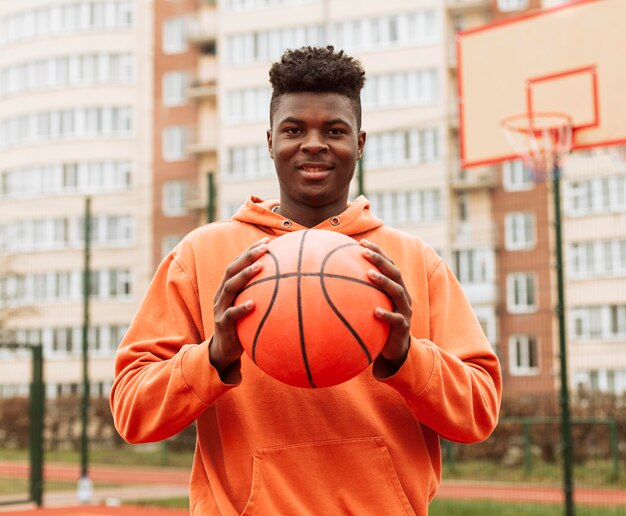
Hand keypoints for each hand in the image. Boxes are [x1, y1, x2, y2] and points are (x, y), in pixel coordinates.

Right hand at [210, 237, 268, 377]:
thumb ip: (263, 295)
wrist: (224, 350)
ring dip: (245, 275)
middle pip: (232, 269)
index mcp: (228, 287)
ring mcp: (220, 309)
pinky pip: (231, 315)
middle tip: (265, 248)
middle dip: (248, 256)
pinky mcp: (223, 325)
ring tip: (260, 267)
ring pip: (230, 288)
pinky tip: (253, 304)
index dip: (250, 251)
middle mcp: (222, 294)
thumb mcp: (251, 307)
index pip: (237, 263)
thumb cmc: (243, 325)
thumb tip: (291, 284)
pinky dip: (241, 308)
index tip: (267, 240)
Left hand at [360, 239, 411, 368]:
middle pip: (395, 273)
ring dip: (383, 281)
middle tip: (365, 253)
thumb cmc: (378, 322)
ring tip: (369, 274)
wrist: (394, 349)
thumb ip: (358, 292)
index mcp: (396, 287)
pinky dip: (387, 314)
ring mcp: (404, 311)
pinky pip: (396, 320)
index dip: (378, 252)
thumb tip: (329, 280)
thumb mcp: (370, 305)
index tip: (362, 242)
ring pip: (397, 292)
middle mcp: (403, 296)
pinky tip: (375, 311)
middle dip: (380, 261)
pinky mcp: (403, 327)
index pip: (389, 265)